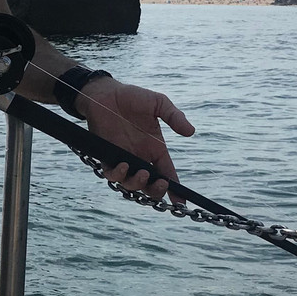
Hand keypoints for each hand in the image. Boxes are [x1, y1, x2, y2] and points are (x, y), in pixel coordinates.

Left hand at [77, 77, 194, 201]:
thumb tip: (191, 131)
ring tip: (142, 173)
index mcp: (155, 149)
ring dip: (138, 185)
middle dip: (157, 191)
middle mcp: (140, 158)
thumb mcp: (158, 103)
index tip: (181, 202)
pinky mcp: (106, 157)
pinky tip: (124, 165)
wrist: (105, 93)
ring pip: (132, 185)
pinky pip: (112, 175)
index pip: (168, 174)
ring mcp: (123, 159)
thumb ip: (174, 116)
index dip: (175, 190)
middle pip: (151, 186)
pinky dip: (118, 175)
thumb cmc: (132, 97)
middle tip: (161, 183)